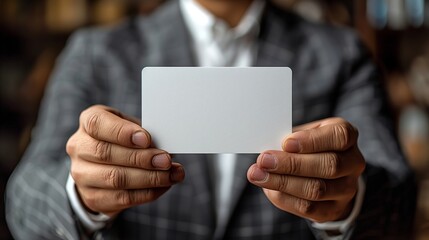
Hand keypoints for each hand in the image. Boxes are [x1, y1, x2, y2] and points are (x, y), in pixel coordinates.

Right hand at [66, 105, 184, 215]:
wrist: (100, 167)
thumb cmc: (120, 140)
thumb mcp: (130, 127)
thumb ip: (142, 133)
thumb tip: (165, 145)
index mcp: (88, 122)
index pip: (98, 124)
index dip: (122, 132)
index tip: (146, 139)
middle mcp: (79, 147)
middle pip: (106, 153)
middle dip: (141, 158)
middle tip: (166, 160)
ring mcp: (82, 174)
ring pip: (115, 178)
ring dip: (149, 178)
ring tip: (171, 174)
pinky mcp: (92, 197)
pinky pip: (122, 198)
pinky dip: (147, 192)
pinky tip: (163, 185)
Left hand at [247, 118, 364, 221]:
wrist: (327, 174)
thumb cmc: (309, 146)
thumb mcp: (303, 134)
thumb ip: (289, 139)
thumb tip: (267, 150)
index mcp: (346, 136)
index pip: (339, 137)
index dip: (312, 141)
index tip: (286, 143)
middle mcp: (353, 162)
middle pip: (329, 165)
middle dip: (291, 164)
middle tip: (264, 160)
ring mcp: (347, 188)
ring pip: (317, 189)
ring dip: (283, 182)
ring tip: (258, 175)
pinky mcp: (334, 209)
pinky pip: (308, 208)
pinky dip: (284, 198)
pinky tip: (268, 188)